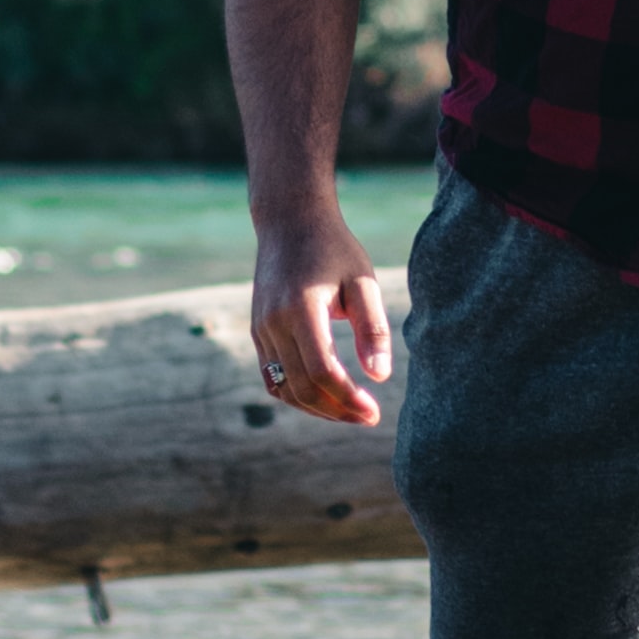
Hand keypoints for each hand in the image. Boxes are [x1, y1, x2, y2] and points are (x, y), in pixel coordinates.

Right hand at [249, 197, 393, 426]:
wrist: (290, 221)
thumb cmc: (334, 249)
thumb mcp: (362, 281)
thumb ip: (373, 328)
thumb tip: (380, 377)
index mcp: (301, 308)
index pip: (321, 371)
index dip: (348, 398)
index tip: (374, 412)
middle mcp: (274, 323)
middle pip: (301, 387)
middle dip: (336, 410)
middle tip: (368, 417)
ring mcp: (261, 329)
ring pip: (284, 388)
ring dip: (317, 408)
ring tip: (350, 412)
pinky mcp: (258, 332)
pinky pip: (273, 377)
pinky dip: (297, 394)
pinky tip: (326, 396)